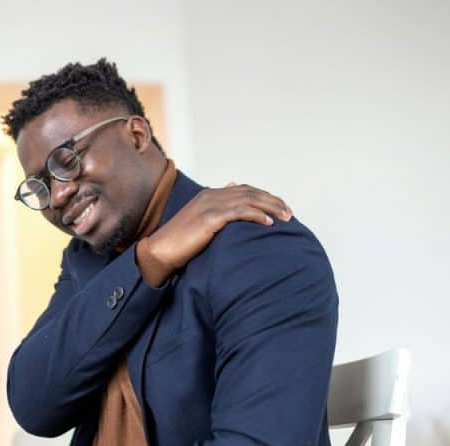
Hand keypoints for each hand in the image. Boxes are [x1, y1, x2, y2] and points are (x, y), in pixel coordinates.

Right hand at [146, 183, 290, 271]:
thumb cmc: (179, 243)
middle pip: (250, 192)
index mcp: (209, 195)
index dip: (264, 197)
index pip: (244, 190)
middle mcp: (211, 196)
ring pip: (248, 200)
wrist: (160, 251)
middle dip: (272, 201)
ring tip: (286, 217)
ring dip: (270, 207)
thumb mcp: (199, 225)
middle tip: (289, 212)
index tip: (280, 208)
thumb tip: (230, 214)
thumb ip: (215, 215)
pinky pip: (239, 212)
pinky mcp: (209, 218)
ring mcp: (210, 205)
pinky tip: (268, 222)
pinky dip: (256, 215)